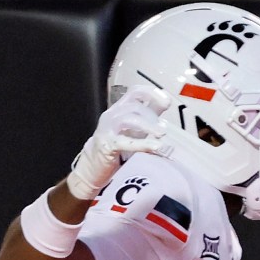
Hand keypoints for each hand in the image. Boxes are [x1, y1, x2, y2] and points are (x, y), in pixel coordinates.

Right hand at [65, 84, 165, 201]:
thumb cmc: (116, 146)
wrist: (93, 166)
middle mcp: (112, 115)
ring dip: (148, 125)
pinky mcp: (106, 144)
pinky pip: (125, 141)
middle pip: (134, 106)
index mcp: (119, 108)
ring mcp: (107, 128)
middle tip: (163, 128)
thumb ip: (148, 117)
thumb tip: (166, 104)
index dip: (152, 93)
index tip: (167, 102)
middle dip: (152, 116)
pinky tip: (155, 147)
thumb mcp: (134, 129)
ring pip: (129, 119)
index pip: (135, 92)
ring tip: (161, 134)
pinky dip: (142, 143)